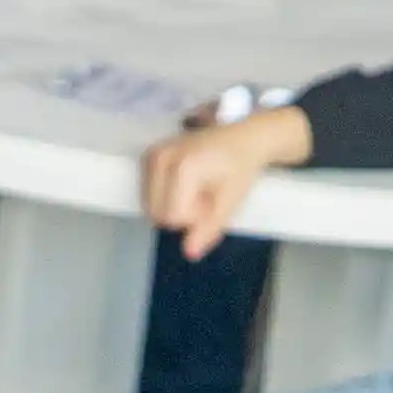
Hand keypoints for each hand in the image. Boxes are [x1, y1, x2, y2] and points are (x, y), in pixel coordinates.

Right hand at [142, 101, 311, 245]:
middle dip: (181, 214)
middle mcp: (162, 158)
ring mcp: (153, 155)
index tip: (213, 202)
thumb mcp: (230, 202)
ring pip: (150, 206)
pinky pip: (149, 195)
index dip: (194, 218)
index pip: (173, 217)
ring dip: (173, 207)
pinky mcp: (149, 156)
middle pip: (157, 213)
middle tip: (205, 197)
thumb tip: (189, 253)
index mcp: (183, 167)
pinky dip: (165, 197)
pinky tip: (185, 185)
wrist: (243, 138)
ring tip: (197, 190)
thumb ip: (209, 229)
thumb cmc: (240, 169)